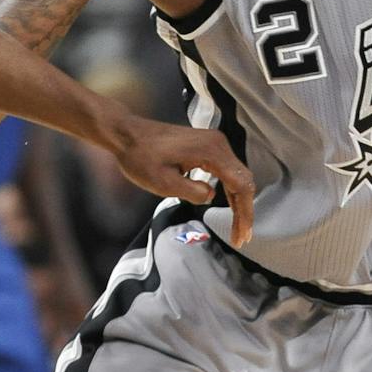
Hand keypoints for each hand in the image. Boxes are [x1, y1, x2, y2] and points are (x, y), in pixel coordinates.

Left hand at [110, 116, 255, 246]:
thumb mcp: (163, 182)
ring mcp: (213, 143)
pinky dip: (230, 190)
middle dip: (245, 210)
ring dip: (239, 202)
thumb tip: (211, 196)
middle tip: (241, 237)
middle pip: (244, 180)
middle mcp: (217, 143)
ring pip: (237, 175)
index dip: (244, 212)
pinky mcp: (207, 146)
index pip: (240, 184)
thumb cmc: (140, 157)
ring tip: (237, 228)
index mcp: (210, 151)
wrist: (127, 134)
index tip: (241, 235)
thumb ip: (193, 192)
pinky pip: (227, 170)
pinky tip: (229, 207)